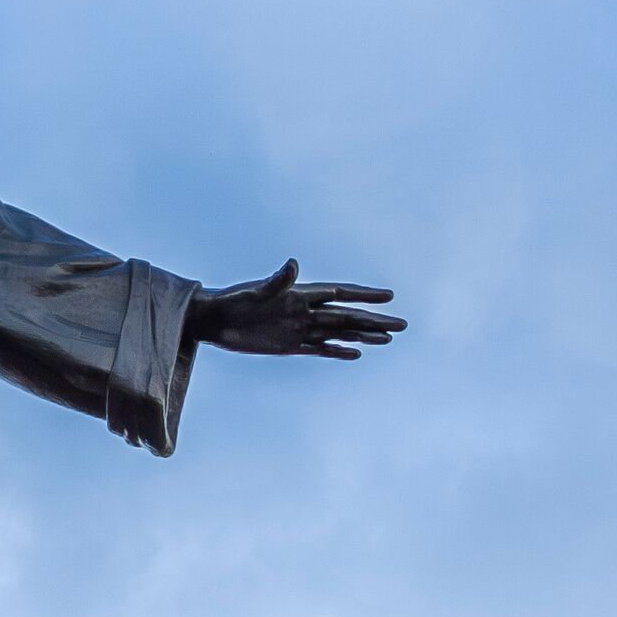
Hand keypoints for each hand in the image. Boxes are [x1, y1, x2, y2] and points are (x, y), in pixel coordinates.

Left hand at [185, 258, 404, 357]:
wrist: (213, 321)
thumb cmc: (232, 302)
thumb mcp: (255, 292)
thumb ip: (277, 280)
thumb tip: (293, 264)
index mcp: (301, 295)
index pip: (340, 294)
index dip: (364, 296)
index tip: (389, 296)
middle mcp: (305, 311)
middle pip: (347, 316)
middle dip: (375, 320)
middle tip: (402, 324)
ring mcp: (299, 329)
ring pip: (339, 332)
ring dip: (363, 335)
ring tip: (388, 339)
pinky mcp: (289, 345)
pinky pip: (320, 348)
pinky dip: (338, 350)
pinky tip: (356, 353)